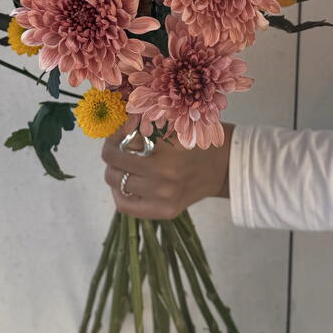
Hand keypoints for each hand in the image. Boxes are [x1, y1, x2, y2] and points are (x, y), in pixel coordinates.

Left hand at [101, 119, 232, 218]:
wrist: (221, 167)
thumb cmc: (195, 141)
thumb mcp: (176, 124)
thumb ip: (148, 121)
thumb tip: (120, 121)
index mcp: (170, 146)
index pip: (126, 136)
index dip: (118, 129)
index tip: (121, 126)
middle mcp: (166, 173)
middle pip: (115, 159)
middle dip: (111, 148)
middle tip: (115, 145)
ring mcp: (165, 196)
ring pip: (116, 181)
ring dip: (113, 169)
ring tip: (120, 164)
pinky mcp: (164, 211)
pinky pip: (124, 205)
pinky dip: (118, 192)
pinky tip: (124, 183)